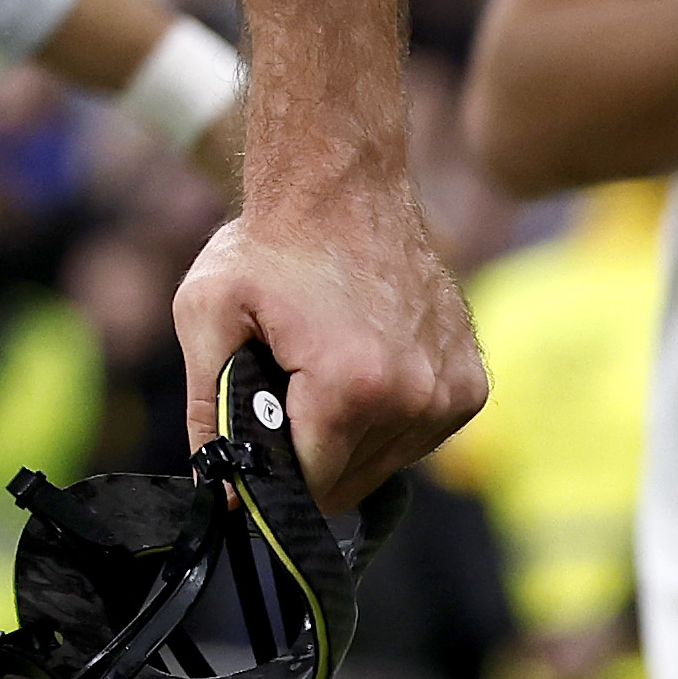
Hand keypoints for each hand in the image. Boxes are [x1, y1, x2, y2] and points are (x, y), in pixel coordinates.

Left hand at [172, 183, 483, 511]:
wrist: (341, 185)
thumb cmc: (267, 247)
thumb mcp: (206, 313)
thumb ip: (207, 411)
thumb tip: (225, 493)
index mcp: (352, 387)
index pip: (310, 488)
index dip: (269, 478)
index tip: (251, 446)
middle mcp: (415, 398)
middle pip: (349, 483)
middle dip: (307, 455)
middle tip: (282, 392)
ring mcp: (450, 393)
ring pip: (384, 465)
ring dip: (347, 440)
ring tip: (320, 371)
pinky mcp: (471, 384)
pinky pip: (417, 438)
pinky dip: (385, 420)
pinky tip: (359, 368)